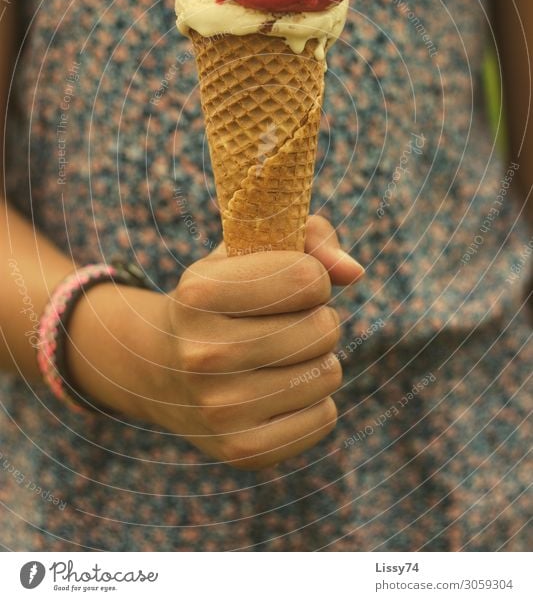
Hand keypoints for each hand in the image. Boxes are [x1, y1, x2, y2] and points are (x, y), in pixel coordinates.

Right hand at [68, 216, 363, 469]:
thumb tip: (354, 272)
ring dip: (315, 359)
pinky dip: (313, 401)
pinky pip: (325, 418)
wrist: (163, 370)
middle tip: (286, 322)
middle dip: (317, 318)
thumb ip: (310, 237)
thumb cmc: (224, 295)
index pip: (308, 278)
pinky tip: (277, 392)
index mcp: (198, 293)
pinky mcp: (242, 451)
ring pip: (328, 372)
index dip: (312, 276)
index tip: (287, 282)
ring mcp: (219, 409)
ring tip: (279, 356)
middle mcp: (202, 353)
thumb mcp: (250, 249)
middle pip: (323, 328)